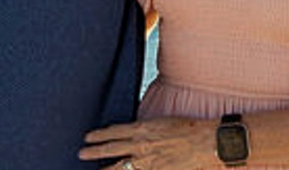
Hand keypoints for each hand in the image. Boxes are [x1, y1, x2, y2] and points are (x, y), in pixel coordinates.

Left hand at [79, 117, 213, 169]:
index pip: (114, 131)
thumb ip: (146, 129)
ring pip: (120, 167)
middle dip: (94, 152)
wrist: (207, 141)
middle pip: (112, 149)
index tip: (88, 137)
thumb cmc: (190, 129)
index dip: (99, 135)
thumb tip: (135, 132)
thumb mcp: (163, 123)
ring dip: (105, 169)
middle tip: (81, 153)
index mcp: (143, 129)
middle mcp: (142, 145)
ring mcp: (148, 162)